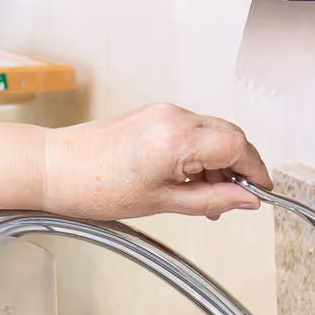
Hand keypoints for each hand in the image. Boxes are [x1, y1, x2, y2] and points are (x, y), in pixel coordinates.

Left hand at [42, 103, 269, 221]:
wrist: (54, 168)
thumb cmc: (94, 186)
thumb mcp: (161, 203)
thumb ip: (211, 200)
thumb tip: (246, 201)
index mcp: (177, 139)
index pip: (237, 147)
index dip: (254, 171)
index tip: (260, 192)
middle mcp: (173, 117)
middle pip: (229, 136)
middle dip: (240, 166)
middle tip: (235, 199)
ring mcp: (162, 112)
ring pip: (211, 133)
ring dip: (219, 162)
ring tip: (208, 198)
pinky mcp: (152, 114)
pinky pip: (191, 130)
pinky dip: (199, 153)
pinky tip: (190, 181)